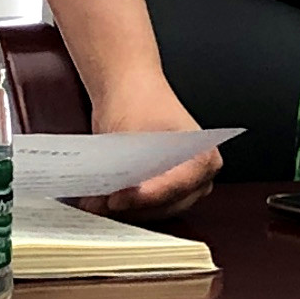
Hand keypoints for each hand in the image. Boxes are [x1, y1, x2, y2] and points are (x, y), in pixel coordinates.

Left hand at [76, 77, 220, 218]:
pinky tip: (101, 201)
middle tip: (101, 203)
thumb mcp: (130, 131)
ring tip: (96, 203)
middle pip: (166, 204)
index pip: (176, 185)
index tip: (118, 198)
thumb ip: (126, 165)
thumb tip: (112, 193)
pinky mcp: (164, 192)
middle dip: (131, 206)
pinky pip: (147, 207)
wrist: (132, 87)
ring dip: (125, 209)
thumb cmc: (138, 101)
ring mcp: (184, 188)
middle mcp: (200, 178)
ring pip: (155, 211)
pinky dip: (124, 205)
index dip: (145, 196)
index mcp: (203, 156)